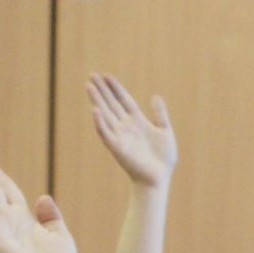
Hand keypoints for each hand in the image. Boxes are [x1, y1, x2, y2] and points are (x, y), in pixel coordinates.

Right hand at [86, 72, 176, 188]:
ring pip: (105, 114)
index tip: (107, 75)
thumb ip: (159, 114)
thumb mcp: (165, 131)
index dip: (116, 88)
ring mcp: (120, 136)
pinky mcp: (117, 147)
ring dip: (97, 100)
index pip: (124, 100)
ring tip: (88, 86)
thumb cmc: (163, 158)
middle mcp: (126, 126)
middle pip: (111, 104)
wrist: (159, 178)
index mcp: (137, 121)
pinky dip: (100, 122)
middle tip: (91, 75)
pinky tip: (95, 110)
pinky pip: (106, 133)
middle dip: (102, 90)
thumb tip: (155, 96)